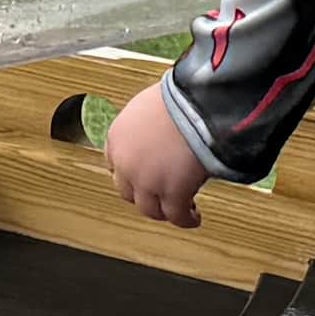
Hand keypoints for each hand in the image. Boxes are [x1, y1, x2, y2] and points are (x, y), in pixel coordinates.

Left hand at [107, 98, 215, 231]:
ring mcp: (147, 181)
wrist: (199, 103)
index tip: (142, 177)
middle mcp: (126, 163)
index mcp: (117, 137)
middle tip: (159, 194)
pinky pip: (176, 216)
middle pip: (127, 191)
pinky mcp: (172, 194)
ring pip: (149, 209)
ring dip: (163, 211)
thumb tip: (160, 132)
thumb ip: (147, 125)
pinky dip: (185, 220)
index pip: (114, 166)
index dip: (130, 175)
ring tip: (179, 209)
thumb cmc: (181, 95)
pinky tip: (193, 218)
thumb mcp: (151, 105)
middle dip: (144, 195)